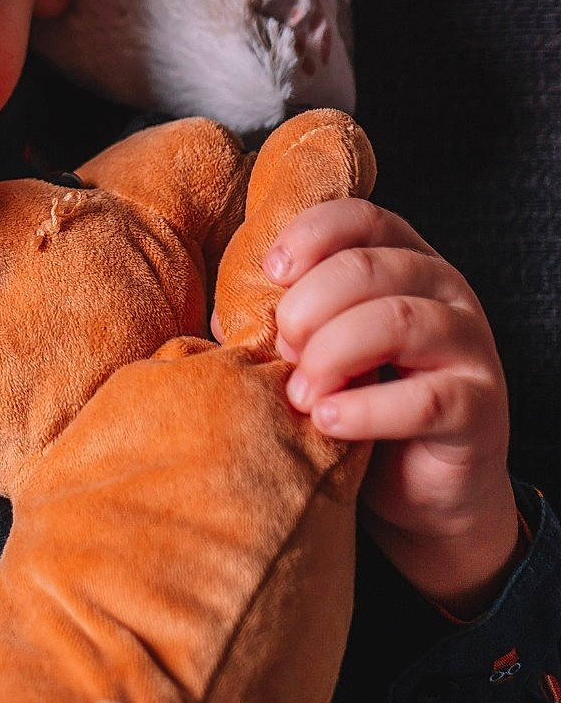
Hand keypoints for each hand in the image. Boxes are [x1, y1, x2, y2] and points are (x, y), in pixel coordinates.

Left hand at [265, 197, 521, 616]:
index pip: (361, 218)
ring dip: (332, 354)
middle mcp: (444, 291)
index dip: (310, 236)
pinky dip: (364, 409)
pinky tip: (327, 420)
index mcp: (402, 260)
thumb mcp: (314, 348)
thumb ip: (280, 320)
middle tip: (281, 351)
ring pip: (398, 320)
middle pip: (368, 267)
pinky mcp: (480, 407)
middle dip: (308, 307)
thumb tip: (221, 315)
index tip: (270, 273)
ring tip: (300, 393)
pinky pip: (426, 399)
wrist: (417, 484)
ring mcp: (469, 346)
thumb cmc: (356, 399)